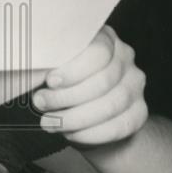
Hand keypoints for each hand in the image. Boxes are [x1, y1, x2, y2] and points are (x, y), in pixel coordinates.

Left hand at [32, 26, 147, 145]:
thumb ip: (49, 66)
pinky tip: (70, 134)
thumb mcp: (54, 68)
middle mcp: (125, 58)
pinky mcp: (140, 111)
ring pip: (111, 105)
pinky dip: (90, 134)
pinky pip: (119, 126)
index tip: (50, 81)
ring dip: (75, 118)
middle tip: (41, 104)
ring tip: (49, 122)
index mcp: (104, 38)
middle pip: (104, 80)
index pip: (99, 50)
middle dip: (67, 97)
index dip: (73, 69)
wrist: (89, 115)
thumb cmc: (63, 84)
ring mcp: (135, 85)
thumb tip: (31, 73)